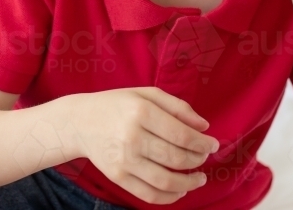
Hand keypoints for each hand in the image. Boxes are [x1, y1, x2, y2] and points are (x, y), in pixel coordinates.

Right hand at [71, 87, 218, 204]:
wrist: (80, 122)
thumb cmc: (117, 105)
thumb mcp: (146, 94)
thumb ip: (178, 106)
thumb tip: (204, 126)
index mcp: (141, 112)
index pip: (181, 134)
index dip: (202, 143)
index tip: (213, 145)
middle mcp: (132, 137)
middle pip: (176, 158)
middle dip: (198, 160)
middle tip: (204, 158)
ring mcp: (123, 160)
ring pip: (166, 181)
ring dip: (189, 183)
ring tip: (199, 178)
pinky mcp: (117, 177)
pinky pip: (149, 194)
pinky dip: (169, 197)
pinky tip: (180, 190)